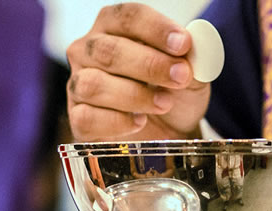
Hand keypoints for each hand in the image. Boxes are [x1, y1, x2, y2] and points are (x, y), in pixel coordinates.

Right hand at [66, 3, 209, 140]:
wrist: (167, 132)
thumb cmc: (172, 94)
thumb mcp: (190, 75)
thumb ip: (193, 60)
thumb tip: (192, 51)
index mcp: (113, 28)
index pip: (128, 17)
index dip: (156, 29)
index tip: (183, 45)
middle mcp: (88, 52)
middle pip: (109, 51)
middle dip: (149, 65)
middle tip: (180, 77)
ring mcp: (79, 86)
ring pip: (94, 85)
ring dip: (134, 95)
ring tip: (164, 103)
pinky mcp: (78, 118)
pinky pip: (88, 118)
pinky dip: (117, 121)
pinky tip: (139, 122)